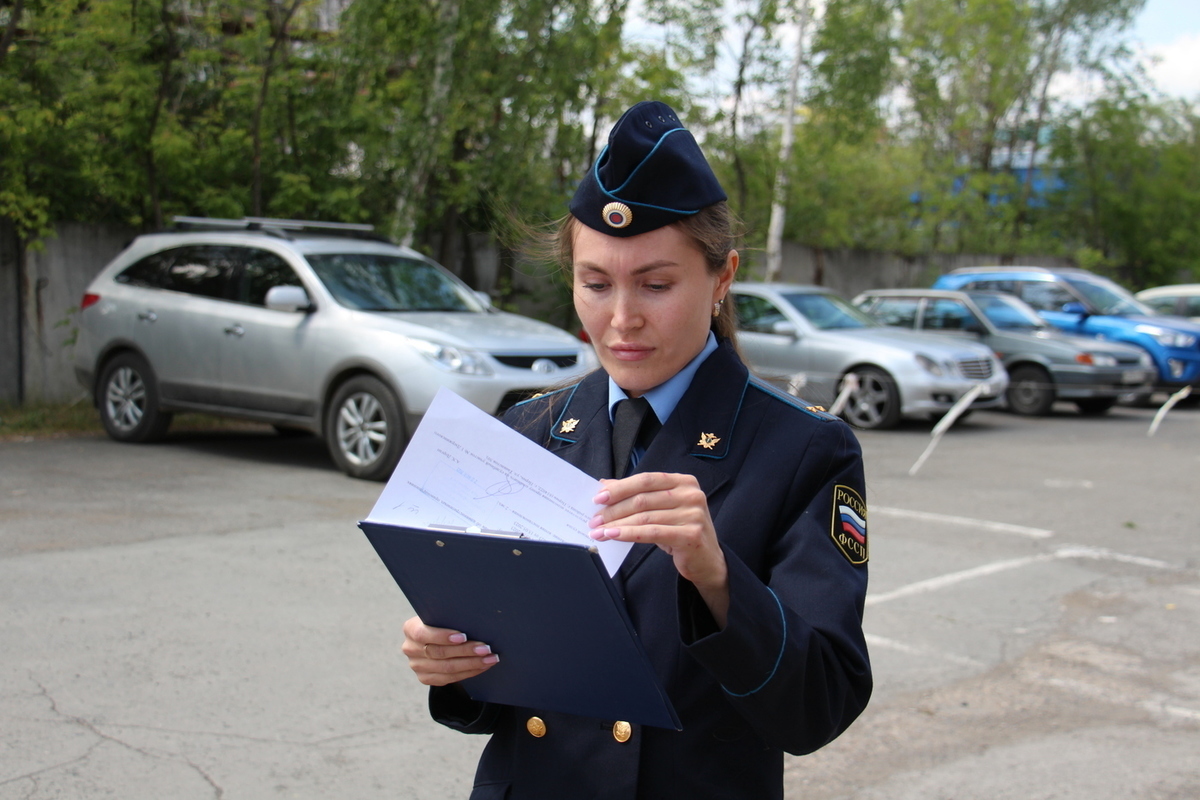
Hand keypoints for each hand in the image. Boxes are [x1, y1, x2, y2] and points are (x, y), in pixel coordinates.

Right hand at [401, 616, 498, 685]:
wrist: (434, 638)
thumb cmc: (442, 621)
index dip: (443, 636)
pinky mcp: (425, 678)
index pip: (423, 634)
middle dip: (466, 651)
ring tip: (490, 659)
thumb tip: (475, 617)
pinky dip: (469, 672)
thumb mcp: (441, 615)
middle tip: (486, 648)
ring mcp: (416, 666)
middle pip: (440, 653)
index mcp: (410, 629)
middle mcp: (410, 649)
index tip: (464, 636)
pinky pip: (449, 679)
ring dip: (472, 664)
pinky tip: (482, 666)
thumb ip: (449, 617)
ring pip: (447, 668)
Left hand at [589, 472, 728, 626]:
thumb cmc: (680, 531)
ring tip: (599, 532)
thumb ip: (637, 495)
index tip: (598, 498)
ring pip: (645, 517)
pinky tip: (613, 536)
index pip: (646, 480)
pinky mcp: (691, 534)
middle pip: (643, 499)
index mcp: (684, 481)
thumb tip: (605, 485)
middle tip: (594, 519)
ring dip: (617, 524)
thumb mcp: (661, 509)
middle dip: (614, 509)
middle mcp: (691, 494)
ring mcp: (693, 514)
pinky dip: (628, 534)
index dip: (620, 487)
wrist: (708, 561)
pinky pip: (652, 533)